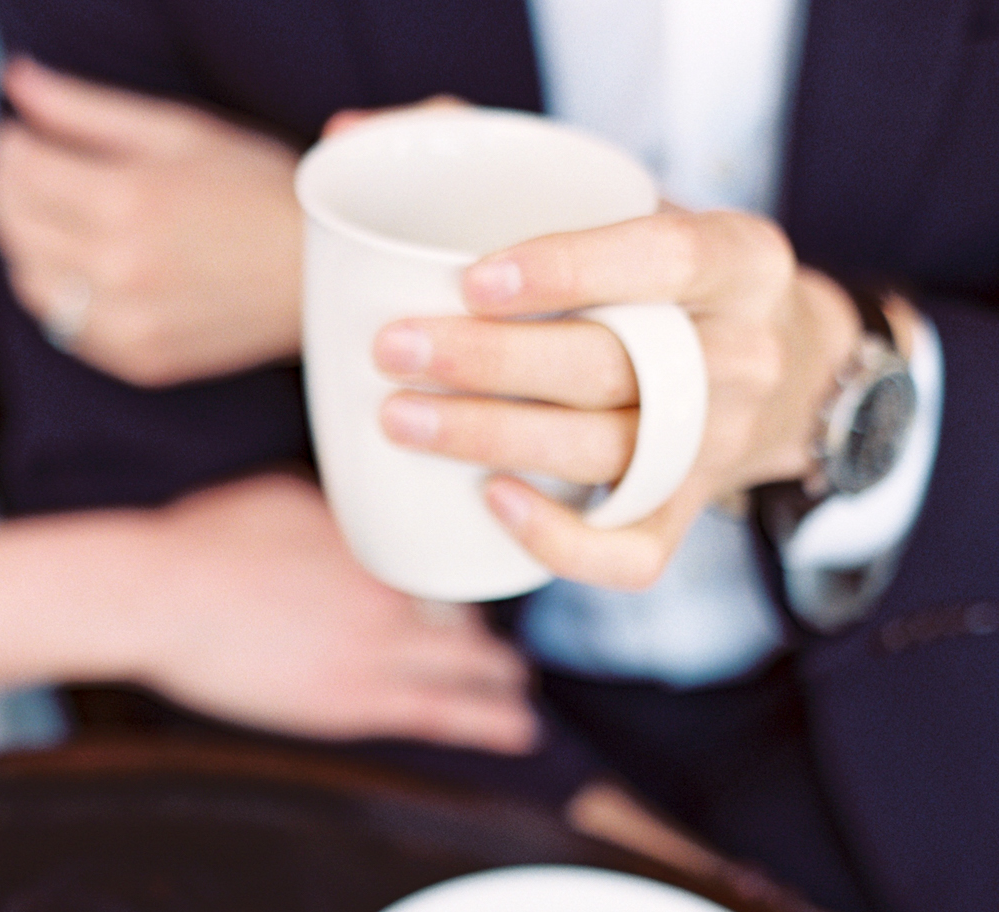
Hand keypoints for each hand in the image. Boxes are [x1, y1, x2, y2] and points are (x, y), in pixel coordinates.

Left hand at [0, 57, 303, 386]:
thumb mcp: (177, 131)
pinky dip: (56, 294)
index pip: (17, 170)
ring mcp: (126, 324)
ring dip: (24, 245)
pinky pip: (63, 328)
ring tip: (49, 218)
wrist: (318, 276)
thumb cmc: (261, 195)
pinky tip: (81, 268)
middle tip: (22, 169)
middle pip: (13, 226)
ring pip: (28, 283)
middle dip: (3, 190)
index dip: (5, 146)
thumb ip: (86, 109)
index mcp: (126, 201)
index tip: (15, 135)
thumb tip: (17, 82)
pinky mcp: (137, 361)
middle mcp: (119, 270)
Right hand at [128, 474, 537, 749]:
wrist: (164, 596)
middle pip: (462, 620)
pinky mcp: (353, 702)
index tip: (463, 606)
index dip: (457, 591)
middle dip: (490, 646)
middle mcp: (391, 591)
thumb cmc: (202, 544)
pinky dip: (487, 722)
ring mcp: (378, 648)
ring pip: (466, 670)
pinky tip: (518, 730)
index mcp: (374, 542)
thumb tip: (351, 525)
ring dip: (502, 686)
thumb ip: (332, 518)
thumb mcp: (282, 499)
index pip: (442, 569)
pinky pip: (440, 714)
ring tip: (521, 705)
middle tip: (513, 661)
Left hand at [372, 206, 871, 587]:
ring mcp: (719, 446)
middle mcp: (745, 357)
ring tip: (399, 417)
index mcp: (742, 261)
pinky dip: (558, 539)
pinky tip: (488, 501)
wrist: (783, 377)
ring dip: (491, 438)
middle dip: (491, 362)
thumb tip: (349, 136)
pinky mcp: (689, 514)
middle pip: (612, 364)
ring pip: (602, 451)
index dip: (570, 268)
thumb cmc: (669, 284)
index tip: (471, 278)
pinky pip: (630, 552)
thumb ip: (519, 173)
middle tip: (396, 349)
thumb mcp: (639, 209)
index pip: (664, 258)